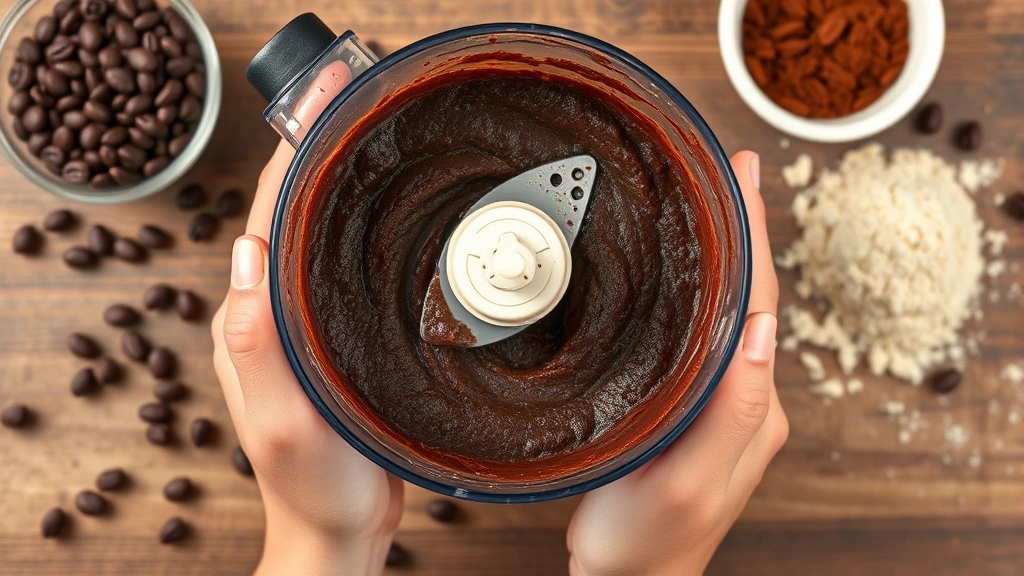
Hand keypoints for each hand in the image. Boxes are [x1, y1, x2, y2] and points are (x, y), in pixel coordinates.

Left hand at [211, 141, 403, 575]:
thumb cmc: (315, 485)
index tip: (324, 105)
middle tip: (356, 99)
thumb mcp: (284, 421)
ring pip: (319, 238)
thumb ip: (257, 343)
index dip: (293, 158)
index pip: (265, 222)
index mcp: (250, 324)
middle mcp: (271, 316)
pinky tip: (392, 208)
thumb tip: (246, 250)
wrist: (343, 530)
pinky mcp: (336, 338)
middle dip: (319, 153)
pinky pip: (345, 268)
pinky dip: (364, 227)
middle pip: (291, 217)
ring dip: (341, 182)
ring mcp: (305, 325)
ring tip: (374, 131)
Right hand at [567, 151, 787, 574]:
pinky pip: (700, 331)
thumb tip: (764, 329)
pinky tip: (678, 265)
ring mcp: (716, 401)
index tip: (743, 172)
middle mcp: (742, 397)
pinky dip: (696, 285)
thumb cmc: (647, 542)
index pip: (758, 304)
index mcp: (750, 409)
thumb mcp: (686, 482)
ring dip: (721, 251)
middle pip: (748, 296)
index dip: (751, 233)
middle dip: (740, 227)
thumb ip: (731, 412)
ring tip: (708, 197)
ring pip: (725, 310)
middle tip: (727, 166)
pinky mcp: (688, 405)